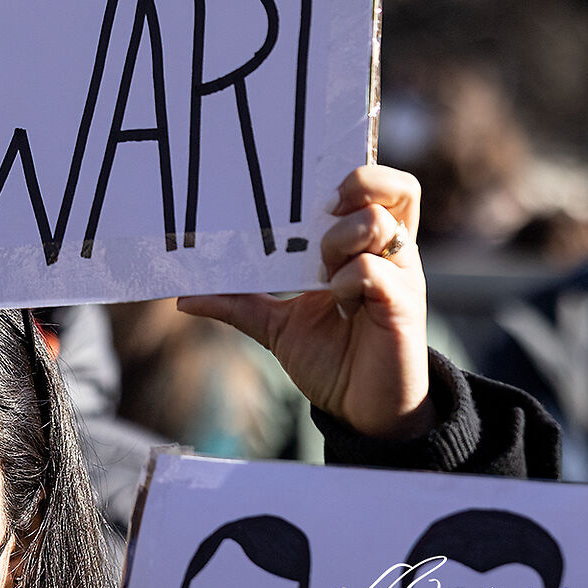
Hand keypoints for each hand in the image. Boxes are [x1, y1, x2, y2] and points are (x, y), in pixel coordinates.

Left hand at [178, 165, 430, 440]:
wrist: (362, 413)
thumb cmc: (332, 361)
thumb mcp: (278, 326)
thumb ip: (240, 303)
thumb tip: (184, 297)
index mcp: (365, 249)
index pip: (380, 187)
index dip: (358, 174)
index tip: (317, 189)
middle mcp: (390, 256)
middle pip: (396, 189)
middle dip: (358, 187)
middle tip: (325, 211)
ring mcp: (401, 279)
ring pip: (379, 223)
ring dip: (341, 238)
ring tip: (323, 271)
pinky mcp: (403, 307)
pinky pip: (372, 271)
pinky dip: (346, 280)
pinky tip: (339, 305)